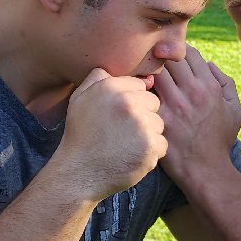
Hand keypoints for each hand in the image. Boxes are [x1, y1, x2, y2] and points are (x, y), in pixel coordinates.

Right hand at [59, 69, 166, 199]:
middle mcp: (128, 102)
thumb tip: (116, 68)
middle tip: (123, 132)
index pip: (140, 86)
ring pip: (159, 124)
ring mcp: (141, 125)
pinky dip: (150, 153)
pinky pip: (162, 145)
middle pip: (153, 103)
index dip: (131, 102)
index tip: (119, 116)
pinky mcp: (151, 146)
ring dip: (148, 135)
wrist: (78, 173)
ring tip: (126, 145)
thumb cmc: (80, 136)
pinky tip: (132, 157)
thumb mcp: (79, 99)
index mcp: (111, 87)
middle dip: (143, 116)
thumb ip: (97, 78)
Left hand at [152, 47, 240, 183]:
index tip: (171, 59)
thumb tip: (209, 65)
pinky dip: (141, 91)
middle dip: (161, 60)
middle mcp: (193, 92)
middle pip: (169, 58)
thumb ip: (226, 83)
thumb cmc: (220, 140)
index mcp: (210, 86)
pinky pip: (145, 94)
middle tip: (153, 66)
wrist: (205, 169)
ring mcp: (174, 105)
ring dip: (149, 74)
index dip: (178, 53)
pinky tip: (138, 97)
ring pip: (155, 73)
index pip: (189, 53)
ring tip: (144, 79)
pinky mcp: (159, 118)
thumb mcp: (235, 110)